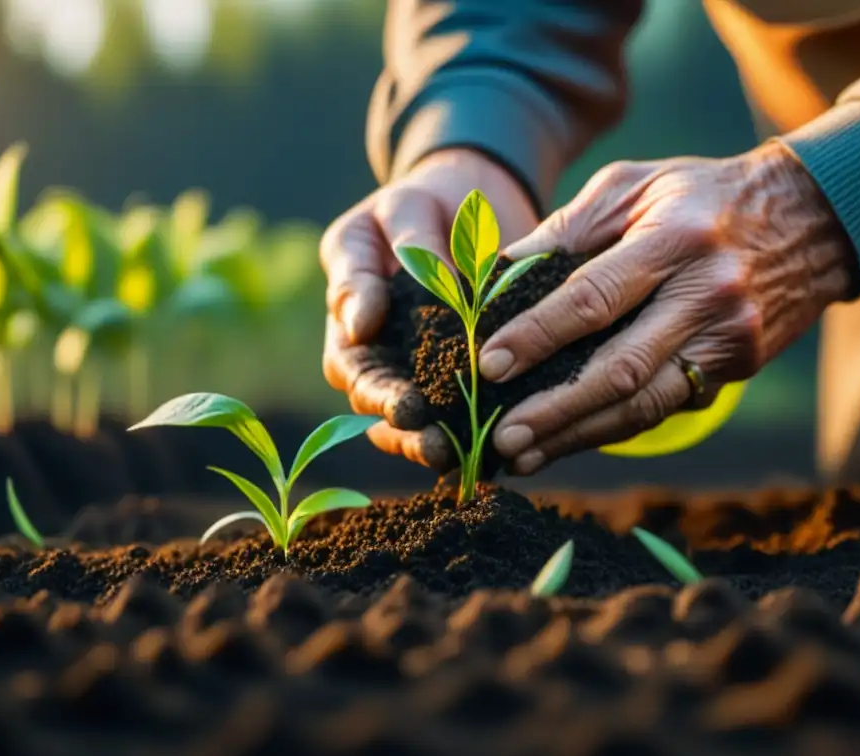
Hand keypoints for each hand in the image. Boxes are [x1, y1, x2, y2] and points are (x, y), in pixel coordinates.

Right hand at [321, 148, 537, 468]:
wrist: (472, 197)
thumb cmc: (421, 202)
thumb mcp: (396, 214)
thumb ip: (378, 261)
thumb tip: (361, 320)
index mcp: (351, 320)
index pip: (352, 369)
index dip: (376, 392)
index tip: (405, 405)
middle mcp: (380, 356)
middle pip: (383, 409)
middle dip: (410, 432)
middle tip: (439, 444)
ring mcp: (422, 372)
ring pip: (421, 423)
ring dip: (442, 443)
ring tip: (472, 455)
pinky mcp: (468, 377)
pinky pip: (468, 412)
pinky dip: (483, 429)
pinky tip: (509, 443)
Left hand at [478, 141, 858, 474]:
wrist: (812, 218)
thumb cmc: (702, 196)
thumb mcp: (634, 186)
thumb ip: (567, 230)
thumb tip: (499, 278)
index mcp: (674, 239)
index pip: (594, 298)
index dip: (538, 335)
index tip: (489, 364)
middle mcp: (707, 294)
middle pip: (621, 368)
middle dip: (555, 408)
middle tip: (501, 435)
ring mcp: (729, 338)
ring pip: (646, 403)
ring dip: (579, 435)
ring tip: (524, 455)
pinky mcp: (738, 366)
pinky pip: (668, 405)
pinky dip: (614, 427)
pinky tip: (570, 439)